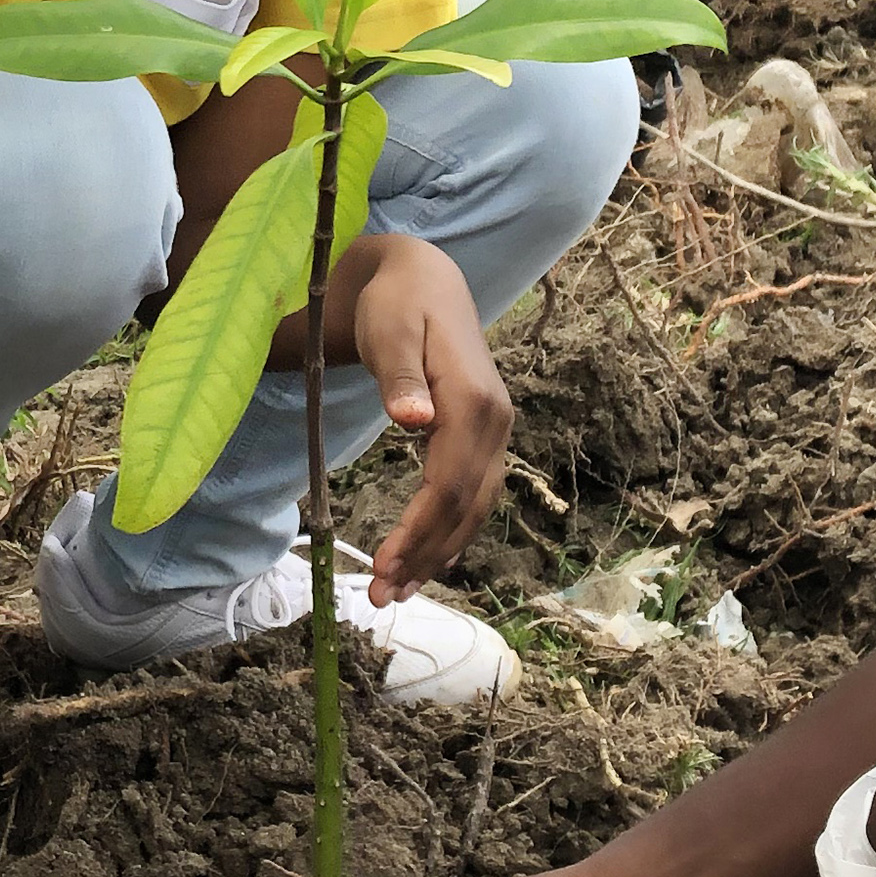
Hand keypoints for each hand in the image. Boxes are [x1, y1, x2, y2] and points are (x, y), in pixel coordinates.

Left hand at [352, 237, 511, 598]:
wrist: (423, 280)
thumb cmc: (397, 304)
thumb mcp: (389, 330)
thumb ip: (399, 375)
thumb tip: (413, 419)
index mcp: (473, 400)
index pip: (449, 483)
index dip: (418, 529)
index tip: (382, 567)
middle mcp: (494, 422)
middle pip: (463, 505)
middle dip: (423, 554)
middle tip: (380, 596)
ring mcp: (492, 431)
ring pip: (472, 507)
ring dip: (437, 552)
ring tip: (398, 590)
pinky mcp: (481, 435)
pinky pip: (472, 495)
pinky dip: (450, 531)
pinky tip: (427, 560)